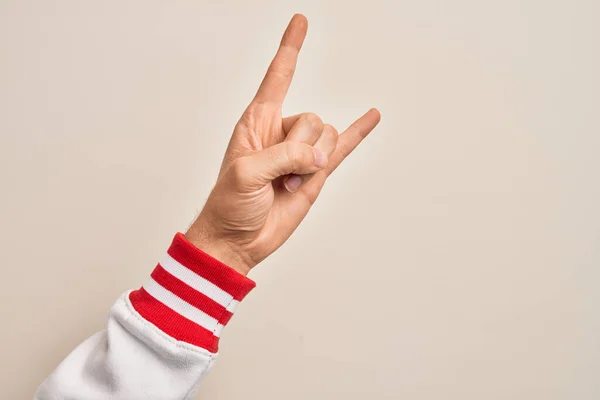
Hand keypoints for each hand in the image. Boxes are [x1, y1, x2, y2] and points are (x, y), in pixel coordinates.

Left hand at [185, 14, 380, 274]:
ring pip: (327, 138)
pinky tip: (371, 117)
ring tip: (287, 186)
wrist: (240, 239)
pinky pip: (343, 146)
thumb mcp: (247, 175)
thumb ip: (284, 156)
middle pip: (312, 119)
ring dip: (312, 165)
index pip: (278, 77)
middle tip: (278, 176)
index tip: (300, 21)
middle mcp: (281, 133)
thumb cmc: (230, 205)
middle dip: (301, 149)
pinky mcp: (316, 173)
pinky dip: (359, 131)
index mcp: (257, 123)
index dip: (291, 48)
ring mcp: (301, 153)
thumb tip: (318, 157)